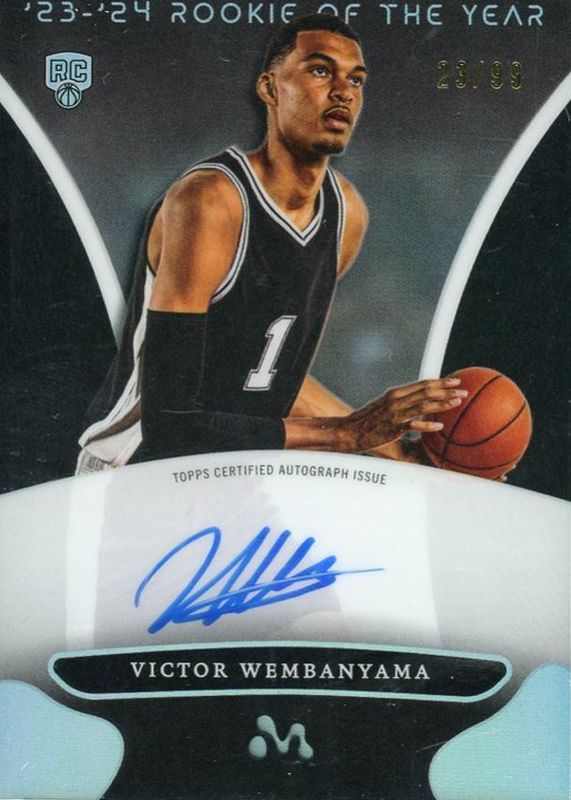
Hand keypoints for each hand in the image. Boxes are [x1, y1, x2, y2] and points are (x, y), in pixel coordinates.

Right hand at [334, 377, 467, 452]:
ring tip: (457, 402)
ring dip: (442, 403)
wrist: (349, 431)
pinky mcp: (392, 428)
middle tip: (465, 391)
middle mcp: (396, 400)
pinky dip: (427, 424)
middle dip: (447, 390)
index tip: (456, 380)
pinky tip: (440, 426)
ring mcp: (394, 413)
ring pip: (423, 405)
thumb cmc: (368, 422)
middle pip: (426, 392)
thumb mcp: (385, 408)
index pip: (422, 384)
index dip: (441, 381)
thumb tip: (419, 408)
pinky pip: (413, 425)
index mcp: (395, 393)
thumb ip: (401, 405)